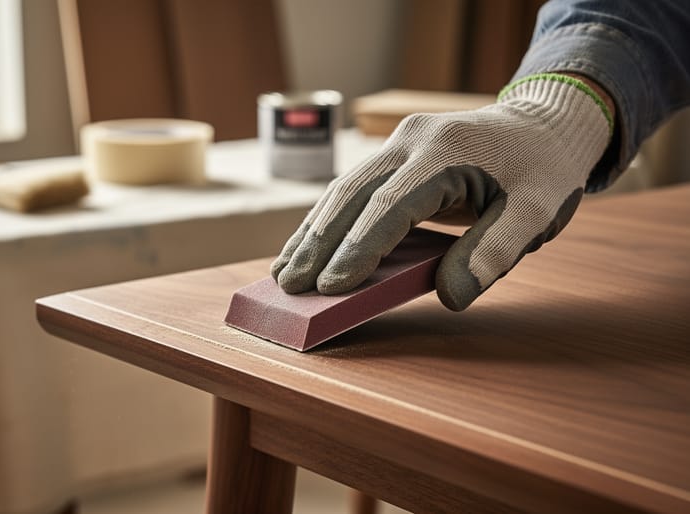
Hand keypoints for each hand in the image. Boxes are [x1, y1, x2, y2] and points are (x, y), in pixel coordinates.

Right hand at [271, 75, 612, 309]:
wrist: (543, 125)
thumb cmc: (542, 171)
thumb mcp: (537, 214)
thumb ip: (494, 253)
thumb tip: (451, 296)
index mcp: (444, 152)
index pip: (388, 206)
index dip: (357, 249)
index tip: (330, 287)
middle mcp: (411, 140)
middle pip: (350, 195)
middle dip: (318, 243)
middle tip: (289, 286)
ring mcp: (398, 142)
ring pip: (342, 190)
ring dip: (313, 232)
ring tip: (284, 271)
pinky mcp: (394, 153)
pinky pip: (354, 189)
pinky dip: (329, 220)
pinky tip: (309, 245)